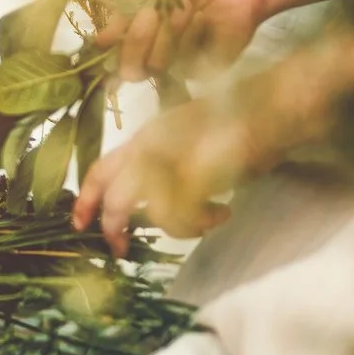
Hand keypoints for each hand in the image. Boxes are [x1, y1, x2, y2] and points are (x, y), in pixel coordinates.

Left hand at [71, 28, 353, 254]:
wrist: (273, 104)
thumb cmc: (241, 119)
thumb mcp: (190, 135)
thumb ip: (167, 160)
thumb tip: (154, 199)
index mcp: (147, 134)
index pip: (101, 167)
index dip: (86, 199)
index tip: (80, 223)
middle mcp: (152, 145)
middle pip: (115, 199)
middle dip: (114, 229)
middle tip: (120, 249)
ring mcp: (173, 159)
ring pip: (151, 213)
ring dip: (176, 226)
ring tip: (203, 221)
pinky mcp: (196, 174)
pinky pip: (184, 218)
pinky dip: (202, 224)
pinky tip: (223, 212)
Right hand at [90, 0, 327, 82]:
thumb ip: (124, 16)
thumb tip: (98, 42)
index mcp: (148, 41)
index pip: (120, 59)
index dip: (111, 52)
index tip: (104, 40)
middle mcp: (166, 56)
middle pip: (133, 70)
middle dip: (136, 41)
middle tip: (147, 13)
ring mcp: (188, 62)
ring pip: (158, 65)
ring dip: (165, 33)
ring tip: (184, 5)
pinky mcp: (212, 65)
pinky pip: (187, 62)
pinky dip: (189, 34)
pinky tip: (201, 12)